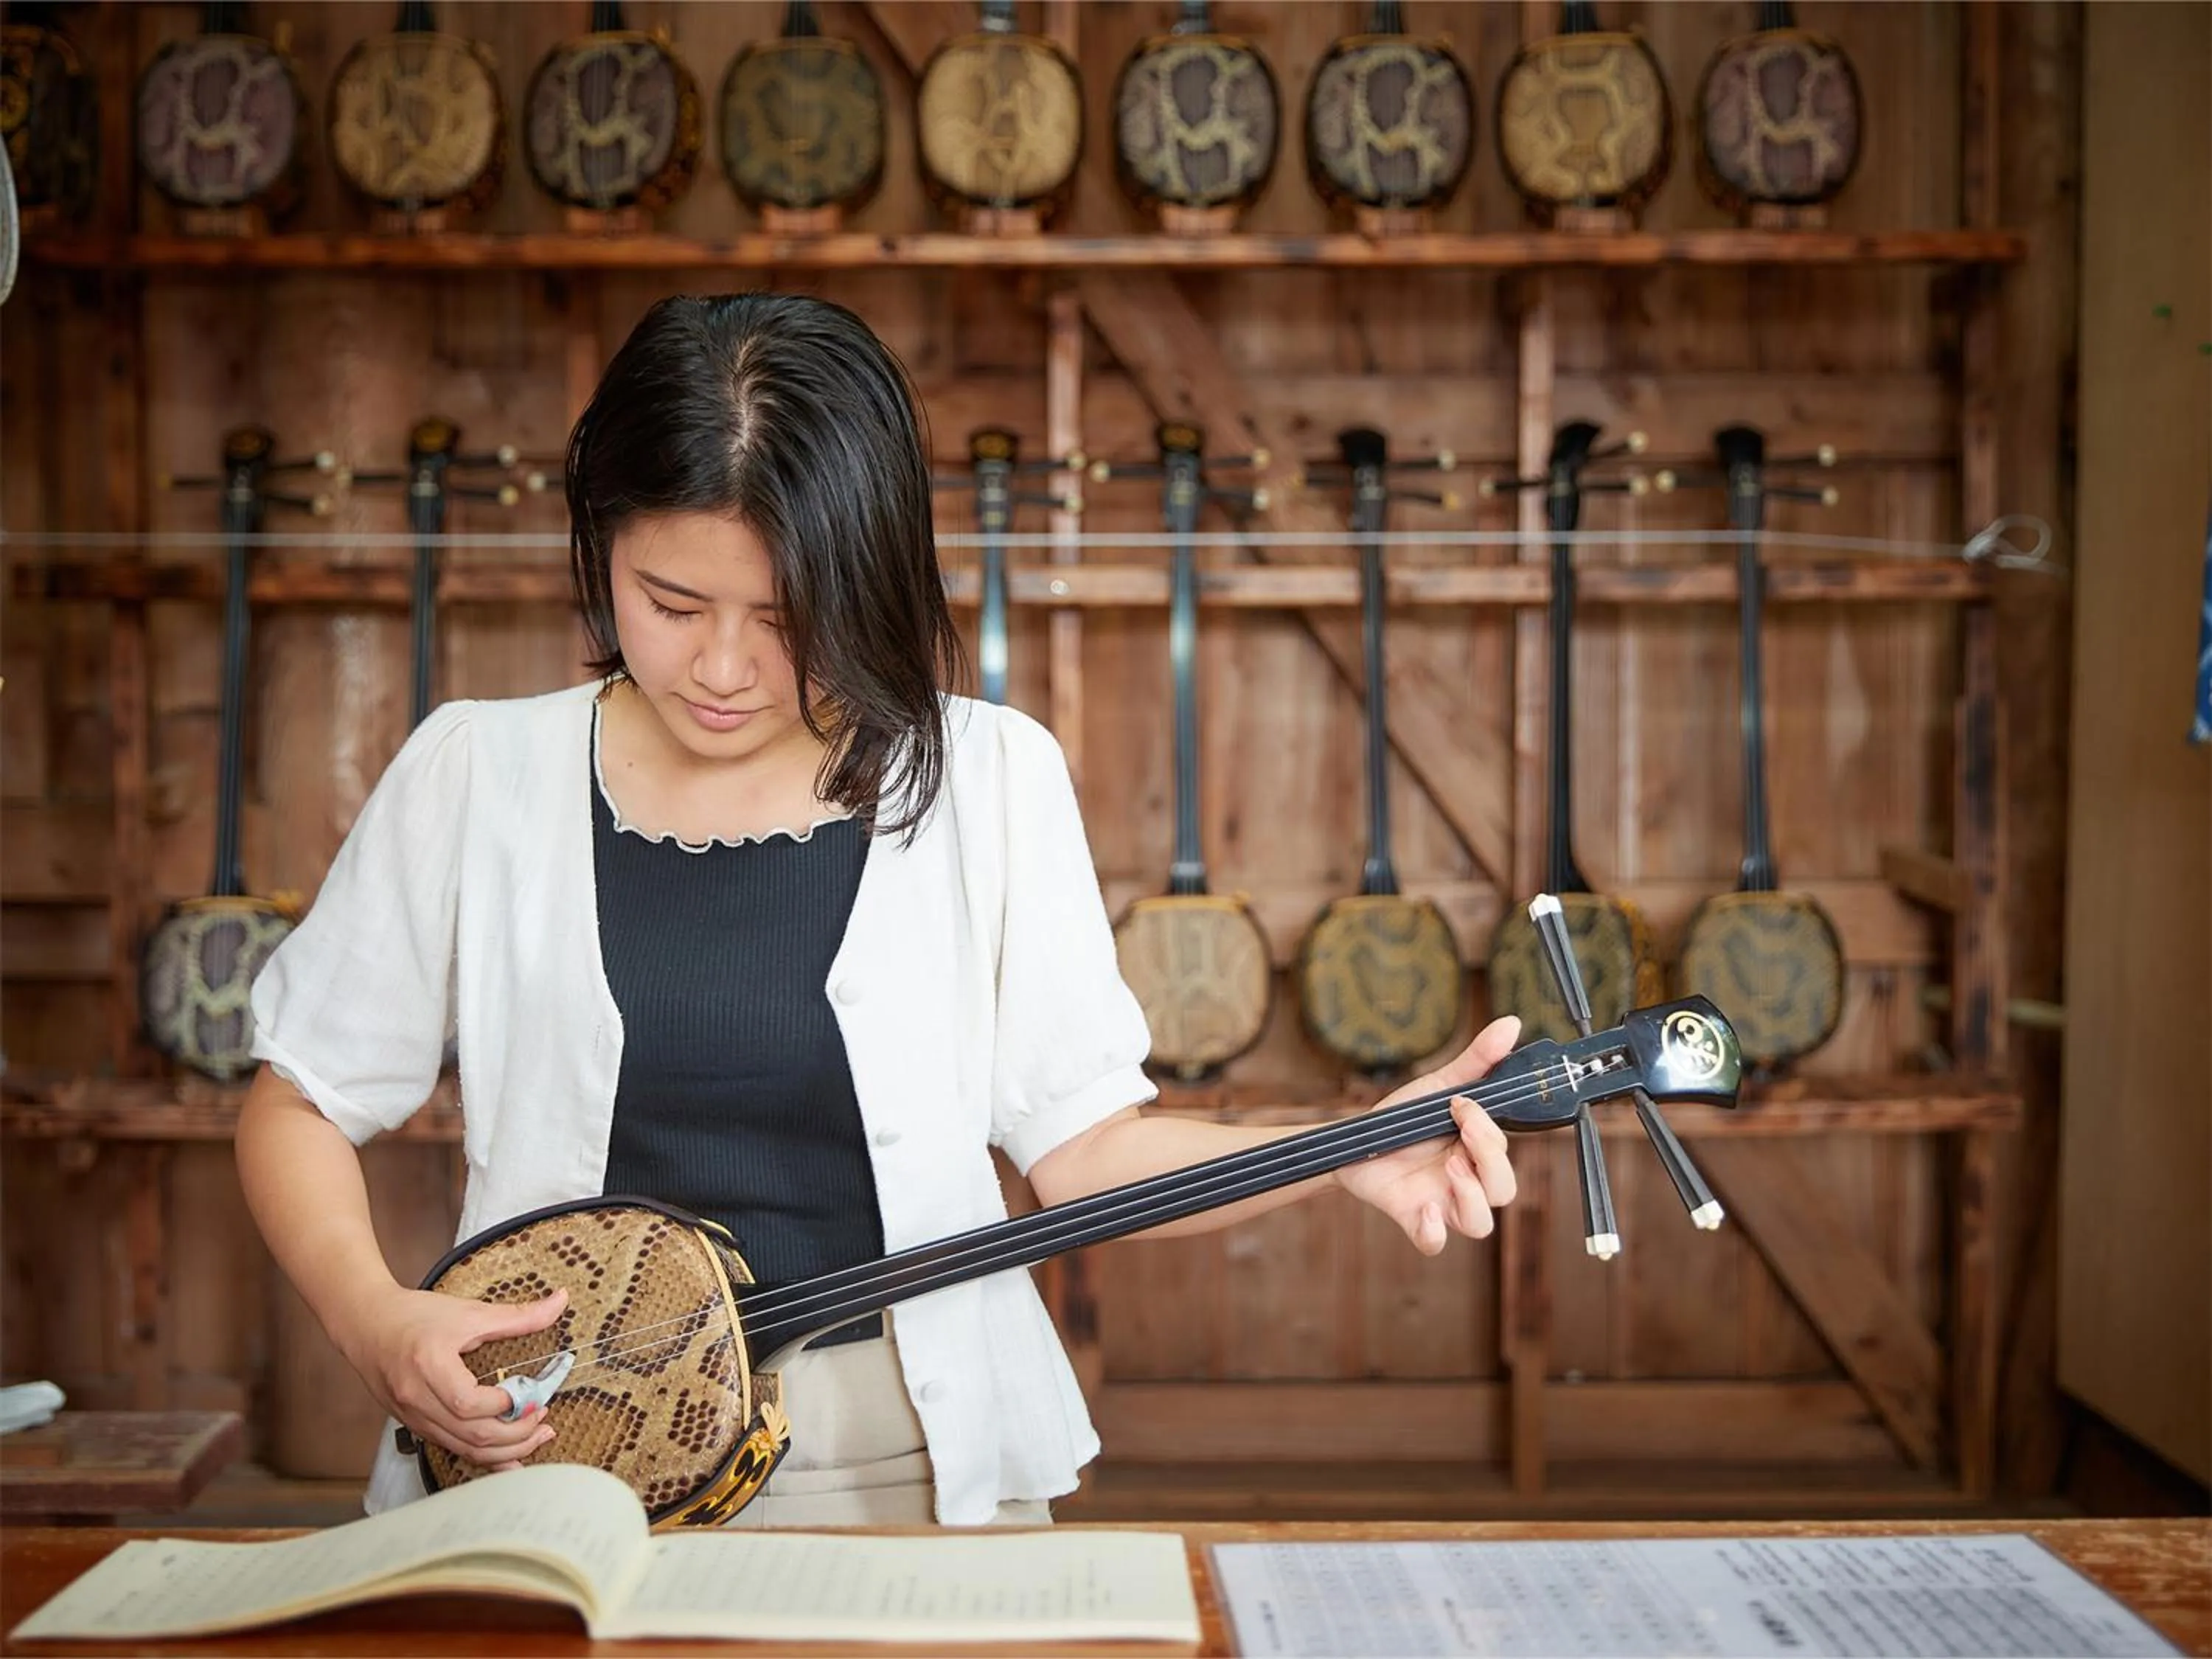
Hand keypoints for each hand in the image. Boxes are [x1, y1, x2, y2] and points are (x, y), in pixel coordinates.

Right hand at [338, 1285, 568, 1468]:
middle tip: (543, 1421)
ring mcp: (412, 1417)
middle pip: (470, 1435)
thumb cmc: (413, 1315)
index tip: (533, 1395)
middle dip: (516, 1436)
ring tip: (535, 1438)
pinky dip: (482, 1455)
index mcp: (429, 1367)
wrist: (365, 1324)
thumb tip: (561, 1302)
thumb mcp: (469, 1312)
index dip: (507, 1405)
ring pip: (462, 1449)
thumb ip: (518, 1316)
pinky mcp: (414, 1424)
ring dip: (503, 1452)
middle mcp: (417, 1399)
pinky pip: (451, 1448)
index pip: (470, 1404)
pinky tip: (507, 1458)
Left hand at [1335, 1016, 1521, 1254]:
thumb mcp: (1438, 1085)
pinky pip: (1435, 1242)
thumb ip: (1477, 1060)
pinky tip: (1424, 1209)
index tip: (1461, 1105)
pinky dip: (1434, 1232)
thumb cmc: (1403, 1118)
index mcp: (1476, 1151)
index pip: (1505, 1153)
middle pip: (1503, 1191)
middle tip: (1456, 1142)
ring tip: (1445, 1168)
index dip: (1491, 1135)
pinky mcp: (1413, 1218)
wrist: (1354, 1140)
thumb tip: (1511, 1024)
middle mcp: (1466, 1180)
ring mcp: (1442, 1202)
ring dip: (1469, 1197)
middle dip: (1487, 1164)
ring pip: (1480, 1223)